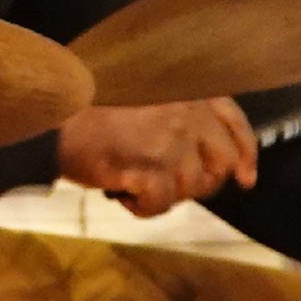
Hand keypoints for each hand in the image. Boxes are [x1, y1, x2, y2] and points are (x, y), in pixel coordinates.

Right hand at [57, 99, 257, 216]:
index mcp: (188, 93)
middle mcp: (186, 114)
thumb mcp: (148, 97)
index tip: (246, 177)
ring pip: (191, 188)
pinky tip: (124, 195)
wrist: (55, 117)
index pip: (234, 122)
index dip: (246, 153)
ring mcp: (169, 142)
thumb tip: (208, 155)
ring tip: (138, 185)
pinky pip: (161, 204)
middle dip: (203, 181)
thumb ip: (181, 115)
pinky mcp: (148, 168)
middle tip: (175, 186)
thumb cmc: (94, 107)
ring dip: (166, 194)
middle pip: (221, 163)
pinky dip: (143, 207)